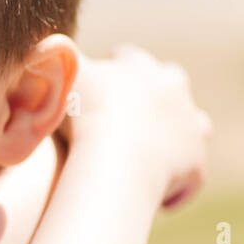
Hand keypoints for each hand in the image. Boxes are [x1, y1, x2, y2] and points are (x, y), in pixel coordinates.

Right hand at [65, 45, 211, 209]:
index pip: (129, 60)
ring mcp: (190, 127)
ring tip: (150, 153)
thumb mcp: (64, 76)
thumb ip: (57, 57)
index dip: (112, 71)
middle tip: (125, 118)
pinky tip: (158, 198)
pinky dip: (178, 186)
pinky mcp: (196, 164)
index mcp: (142, 67)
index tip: (96, 87)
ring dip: (175, 136)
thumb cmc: (85, 111)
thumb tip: (47, 46)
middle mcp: (175, 91)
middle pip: (170, 84)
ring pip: (193, 125)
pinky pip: (191, 176)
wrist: (116, 153)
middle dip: (152, 97)